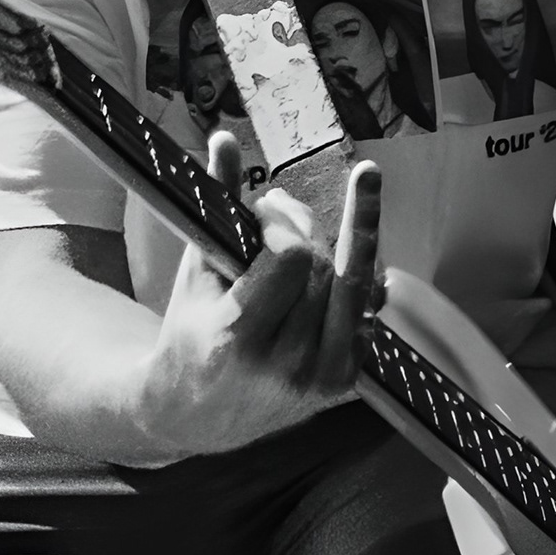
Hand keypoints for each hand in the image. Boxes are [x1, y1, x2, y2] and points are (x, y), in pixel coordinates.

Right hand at [130, 132, 381, 457]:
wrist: (195, 416)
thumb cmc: (188, 334)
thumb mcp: (194, 270)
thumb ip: (216, 203)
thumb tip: (224, 138)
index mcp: (235, 337)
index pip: (290, 256)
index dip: (282, 222)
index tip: (261, 210)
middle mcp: (282, 364)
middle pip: (324, 267)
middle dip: (307, 227)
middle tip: (283, 209)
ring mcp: (317, 380)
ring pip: (352, 288)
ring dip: (339, 248)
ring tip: (310, 231)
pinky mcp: (341, 387)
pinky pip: (366, 315)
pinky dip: (358, 284)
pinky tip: (343, 262)